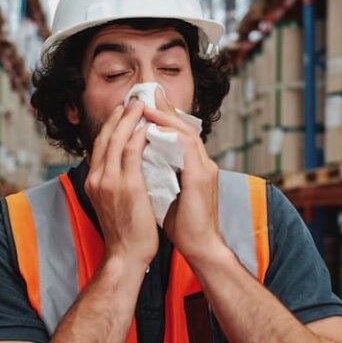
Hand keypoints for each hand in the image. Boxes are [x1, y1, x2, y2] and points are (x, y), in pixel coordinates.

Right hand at [85, 100, 158, 268]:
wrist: (126, 256)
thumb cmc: (126, 233)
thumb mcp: (114, 203)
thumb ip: (117, 183)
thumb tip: (128, 169)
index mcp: (94, 180)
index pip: (101, 145)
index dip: (112, 126)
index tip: (123, 112)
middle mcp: (97, 177)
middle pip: (106, 137)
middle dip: (119, 115)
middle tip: (132, 100)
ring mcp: (109, 180)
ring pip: (117, 139)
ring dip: (129, 118)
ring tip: (141, 104)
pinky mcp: (126, 185)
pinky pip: (131, 151)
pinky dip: (138, 135)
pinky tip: (148, 125)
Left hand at [142, 90, 224, 262]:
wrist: (201, 247)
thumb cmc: (184, 225)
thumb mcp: (167, 193)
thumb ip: (159, 176)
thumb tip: (138, 165)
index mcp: (195, 167)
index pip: (178, 135)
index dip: (162, 118)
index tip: (144, 106)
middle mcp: (202, 163)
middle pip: (183, 126)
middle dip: (163, 109)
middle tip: (145, 94)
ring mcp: (204, 168)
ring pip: (184, 131)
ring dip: (163, 117)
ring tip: (144, 106)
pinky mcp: (200, 176)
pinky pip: (185, 146)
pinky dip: (168, 134)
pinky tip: (151, 128)